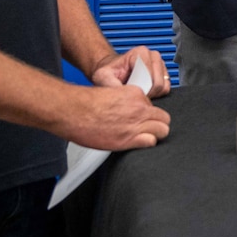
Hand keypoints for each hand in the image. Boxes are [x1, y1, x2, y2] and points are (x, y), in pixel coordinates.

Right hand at [55, 83, 169, 151]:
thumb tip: (129, 111)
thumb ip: (126, 102)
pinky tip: (136, 143)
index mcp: (135, 94)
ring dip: (155, 134)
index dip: (147, 114)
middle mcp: (139, 107)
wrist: (72, 110)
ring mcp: (136, 122)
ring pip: (162, 130)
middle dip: (156, 124)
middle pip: (163, 118)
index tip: (139, 119)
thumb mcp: (111, 93)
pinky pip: (151, 141)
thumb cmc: (85, 103)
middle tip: (145, 129)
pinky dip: (147, 143)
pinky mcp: (129, 137)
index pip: (153, 106)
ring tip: (142, 137)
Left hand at [90, 45, 171, 97]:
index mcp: (140, 53)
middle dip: (146, 92)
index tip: (129, 91)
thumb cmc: (109, 72)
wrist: (112, 71)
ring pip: (163, 86)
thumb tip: (122, 93)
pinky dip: (157, 94)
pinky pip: (166, 89)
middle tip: (133, 93)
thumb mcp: (102, 76)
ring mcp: (160, 64)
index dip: (139, 88)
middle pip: (158, 83)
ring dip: (151, 94)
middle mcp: (153, 56)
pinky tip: (145, 91)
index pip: (148, 76)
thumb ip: (110, 83)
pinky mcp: (164, 74)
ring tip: (138, 91)